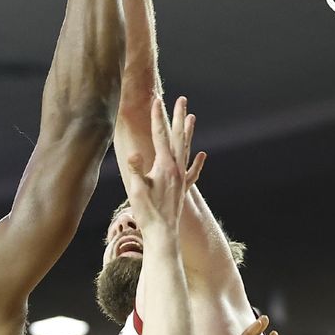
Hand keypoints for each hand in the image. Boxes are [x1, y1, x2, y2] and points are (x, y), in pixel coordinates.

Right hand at [126, 96, 206, 232]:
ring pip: (186, 149)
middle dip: (178, 117)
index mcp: (165, 165)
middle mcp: (176, 168)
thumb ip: (136, 170)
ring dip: (188, 132)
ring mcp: (181, 178)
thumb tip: (133, 155)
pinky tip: (202, 155)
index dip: (157, 117)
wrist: (163, 234)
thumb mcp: (137, 190)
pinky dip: (197, 162)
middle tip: (182, 99)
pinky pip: (193, 172)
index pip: (160, 135)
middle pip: (177, 137)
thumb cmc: (147, 213)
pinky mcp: (182, 188)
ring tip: (192, 117)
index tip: (157, 100)